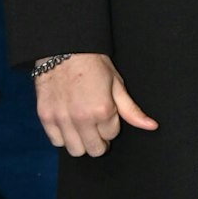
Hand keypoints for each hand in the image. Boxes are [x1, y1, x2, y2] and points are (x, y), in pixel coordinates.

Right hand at [34, 52, 157, 155]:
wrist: (64, 48)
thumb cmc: (92, 63)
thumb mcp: (117, 84)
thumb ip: (132, 110)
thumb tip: (152, 126)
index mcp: (102, 110)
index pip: (111, 136)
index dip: (111, 126)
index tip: (107, 115)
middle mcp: (81, 119)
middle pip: (94, 150)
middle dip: (99, 141)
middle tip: (97, 127)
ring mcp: (61, 119)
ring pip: (76, 150)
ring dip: (81, 142)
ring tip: (82, 127)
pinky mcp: (45, 117)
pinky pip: (57, 142)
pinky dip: (63, 137)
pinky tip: (68, 124)